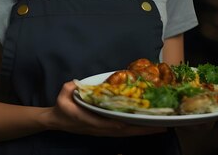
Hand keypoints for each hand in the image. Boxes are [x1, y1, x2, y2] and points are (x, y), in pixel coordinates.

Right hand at [46, 81, 166, 136]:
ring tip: (159, 128)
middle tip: (160, 127)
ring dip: (141, 131)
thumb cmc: (62, 106)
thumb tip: (76, 84)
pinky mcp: (105, 130)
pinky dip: (135, 130)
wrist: (57, 121)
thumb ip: (69, 88)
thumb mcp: (62, 95)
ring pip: (124, 133)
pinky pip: (123, 131)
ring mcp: (102, 131)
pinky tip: (146, 127)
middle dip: (140, 130)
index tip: (128, 123)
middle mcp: (97, 128)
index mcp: (86, 120)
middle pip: (121, 131)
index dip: (116, 124)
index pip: (103, 124)